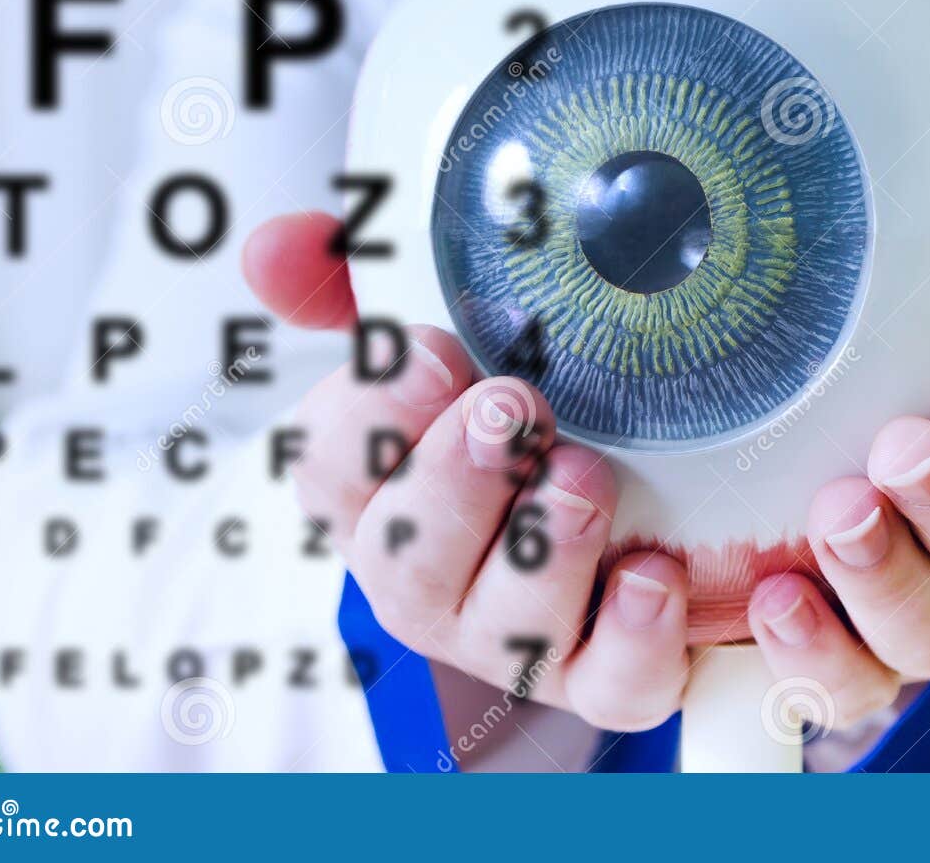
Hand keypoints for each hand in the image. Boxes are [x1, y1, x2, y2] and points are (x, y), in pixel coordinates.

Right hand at [242, 213, 691, 731]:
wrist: (635, 507)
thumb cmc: (508, 427)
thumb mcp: (441, 346)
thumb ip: (356, 290)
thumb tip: (276, 244)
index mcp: (379, 499)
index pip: (330, 470)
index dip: (369, 415)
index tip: (428, 351)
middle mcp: (432, 581)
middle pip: (406, 563)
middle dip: (456, 481)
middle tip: (511, 407)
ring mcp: (510, 638)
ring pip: (504, 629)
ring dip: (544, 550)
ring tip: (584, 477)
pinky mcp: (599, 675)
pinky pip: (610, 685)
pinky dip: (632, 635)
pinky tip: (653, 573)